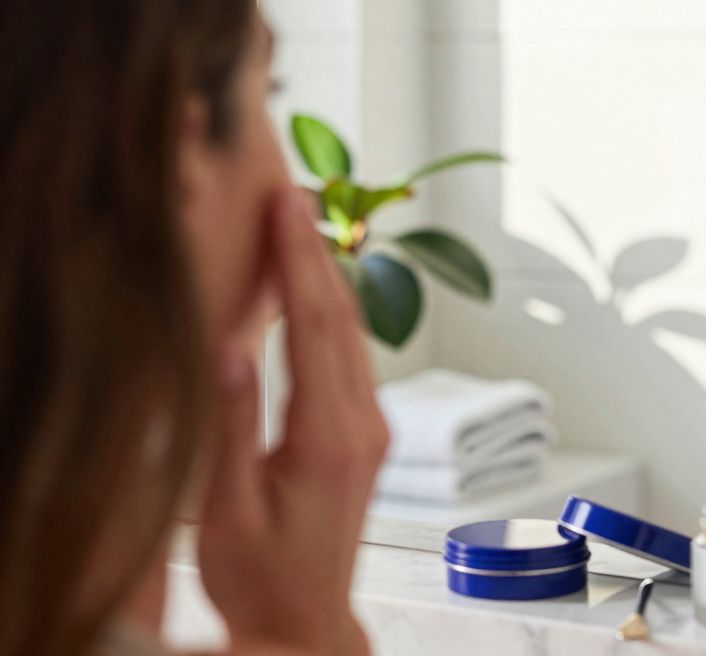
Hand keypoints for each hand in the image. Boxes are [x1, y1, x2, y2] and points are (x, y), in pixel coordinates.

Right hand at [198, 188, 389, 655]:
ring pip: (353, 334)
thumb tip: (230, 350)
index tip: (284, 207)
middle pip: (341, 319)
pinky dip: (330, 313)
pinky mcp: (366, 435)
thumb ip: (233, 427)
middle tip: (290, 195)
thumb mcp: (229, 509)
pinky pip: (352, 357)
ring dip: (327, 277)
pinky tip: (313, 291)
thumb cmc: (262, 575)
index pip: (315, 327)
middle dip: (315, 252)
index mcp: (330, 438)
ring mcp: (372, 429)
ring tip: (301, 225)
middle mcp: (363, 425)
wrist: (307, 619)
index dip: (299, 261)